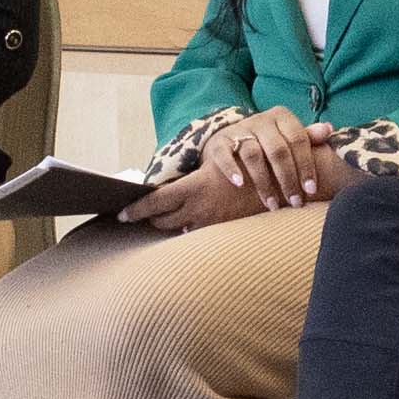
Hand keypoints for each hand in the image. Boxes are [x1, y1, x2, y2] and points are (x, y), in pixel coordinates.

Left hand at [116, 163, 251, 236]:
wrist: (276, 184)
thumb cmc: (245, 165)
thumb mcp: (213, 164)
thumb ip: (190, 179)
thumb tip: (168, 187)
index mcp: (193, 188)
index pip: (155, 202)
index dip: (135, 209)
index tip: (121, 214)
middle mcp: (198, 209)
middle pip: (161, 220)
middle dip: (150, 217)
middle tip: (144, 214)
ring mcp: (210, 223)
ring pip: (177, 230)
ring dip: (169, 225)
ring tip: (163, 219)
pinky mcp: (221, 232)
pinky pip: (196, 234)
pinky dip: (188, 229)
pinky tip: (188, 223)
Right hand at [215, 109, 348, 208]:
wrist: (229, 139)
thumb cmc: (268, 143)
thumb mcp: (288, 137)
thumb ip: (308, 137)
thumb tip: (330, 129)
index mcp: (281, 117)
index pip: (298, 139)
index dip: (306, 165)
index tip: (310, 190)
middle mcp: (260, 120)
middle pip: (278, 150)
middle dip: (288, 179)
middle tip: (295, 203)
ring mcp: (238, 130)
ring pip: (253, 155)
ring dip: (264, 183)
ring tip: (272, 204)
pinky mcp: (219, 142)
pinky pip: (225, 154)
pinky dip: (232, 169)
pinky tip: (240, 185)